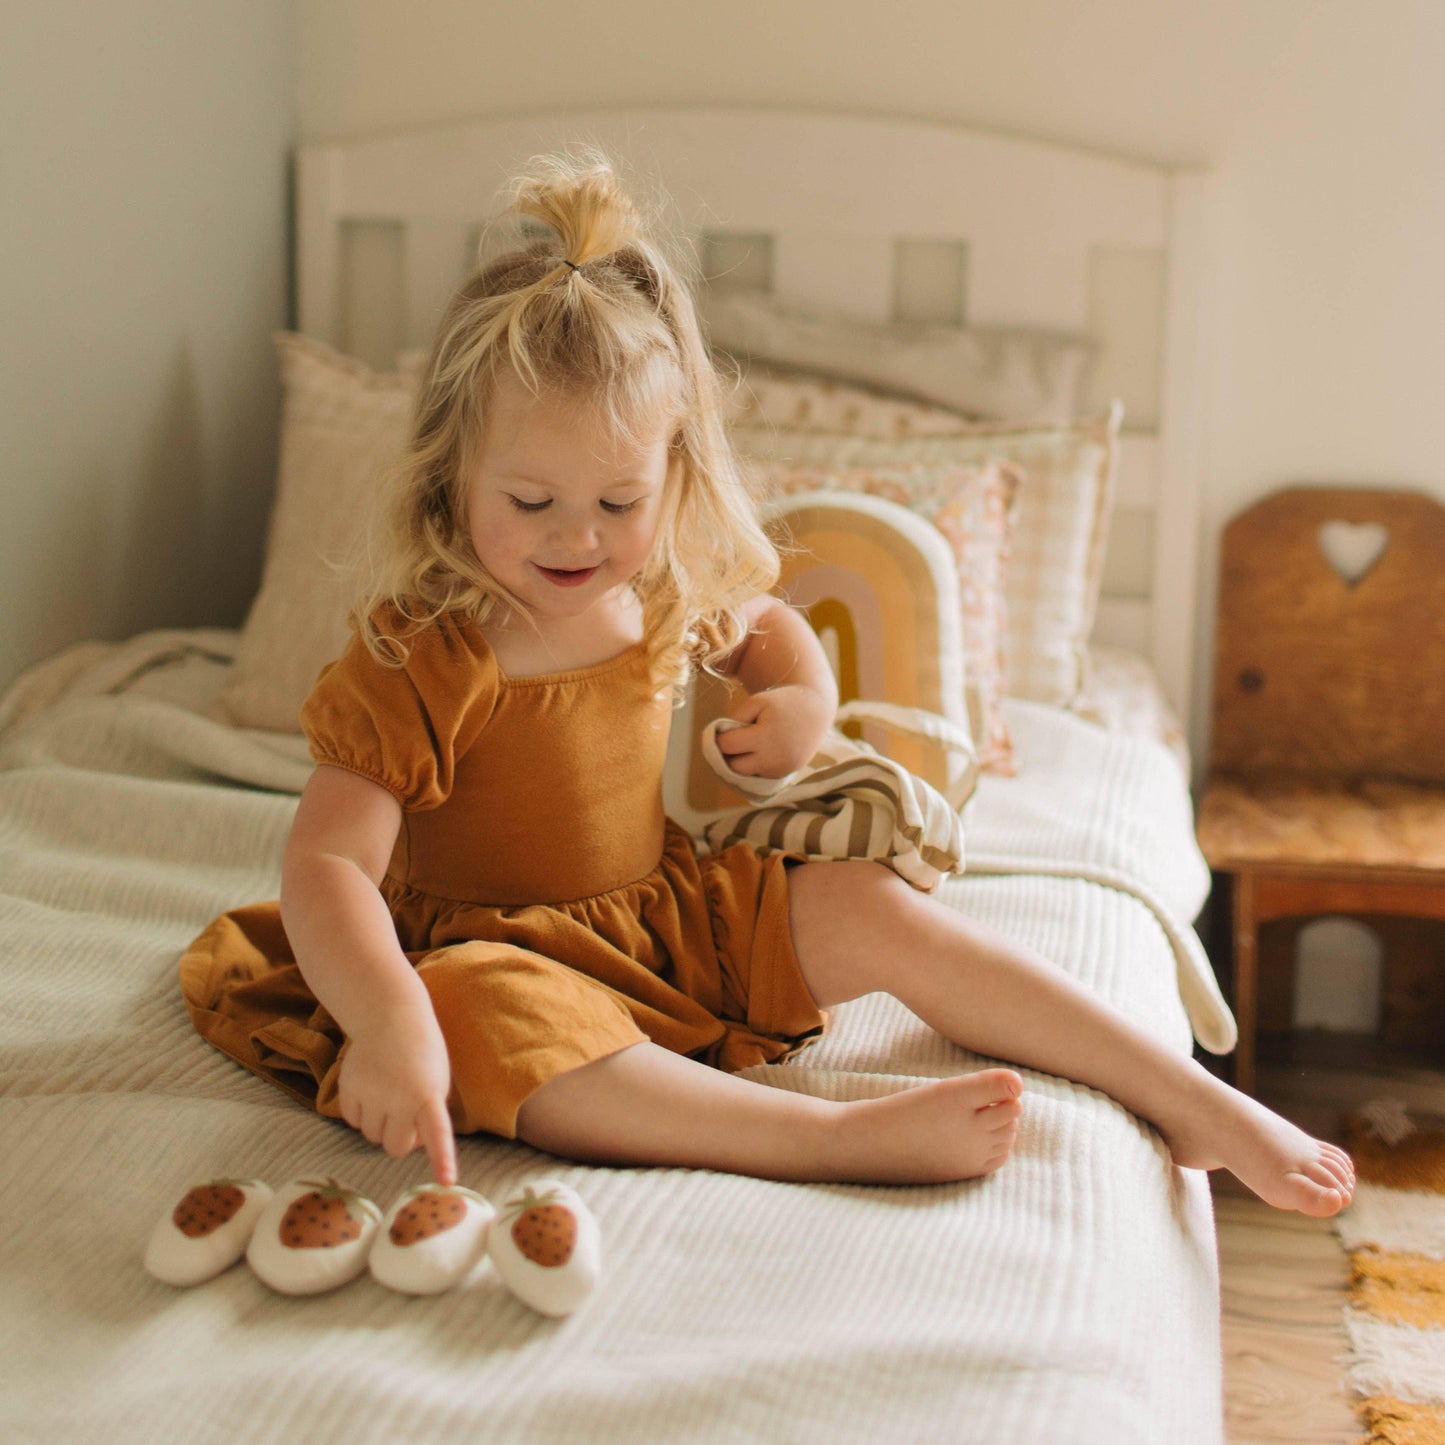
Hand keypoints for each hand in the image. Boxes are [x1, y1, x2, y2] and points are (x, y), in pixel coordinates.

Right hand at [336, 1004, 457, 1184]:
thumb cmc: (421, 1053)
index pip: (438, 1133)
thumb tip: (411, 1143)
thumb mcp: (437, 1079)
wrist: (391, 1015)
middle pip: (396, 1148)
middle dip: (400, 1137)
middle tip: (406, 1112)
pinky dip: (361, 1112)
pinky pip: (353, 1122)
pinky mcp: (348, 1090)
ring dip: (380, 1123)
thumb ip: (429, 1113)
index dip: (441, 1159)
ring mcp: (371, 1094)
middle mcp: (400, 1098)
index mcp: (429, 1095)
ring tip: (388, 1093)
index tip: (446, 1182)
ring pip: (373, 1137)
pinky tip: (370, 1087)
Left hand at [715, 684, 833, 777]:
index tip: (725, 729)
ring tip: (748, 743)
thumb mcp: (757, 702)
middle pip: (733, 766)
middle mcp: (773, 759)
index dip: (721, 737)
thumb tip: (720, 741)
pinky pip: (759, 774)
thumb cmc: (781, 703)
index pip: (727, 745)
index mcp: (764, 738)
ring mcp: (780, 770)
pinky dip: (755, 764)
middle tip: (733, 739)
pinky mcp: (784, 774)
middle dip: (729, 754)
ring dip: (741, 761)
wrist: (816, 711)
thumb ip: (735, 719)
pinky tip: (760, 750)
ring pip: (746, 774)